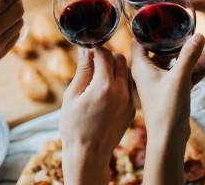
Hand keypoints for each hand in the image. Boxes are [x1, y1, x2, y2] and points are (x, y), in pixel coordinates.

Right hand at [60, 47, 134, 184]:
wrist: (88, 155)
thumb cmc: (74, 126)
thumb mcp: (72, 96)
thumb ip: (82, 70)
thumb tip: (85, 49)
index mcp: (105, 86)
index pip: (105, 54)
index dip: (94, 49)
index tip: (87, 49)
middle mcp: (122, 91)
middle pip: (120, 59)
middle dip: (107, 56)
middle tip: (93, 61)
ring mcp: (129, 101)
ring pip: (127, 71)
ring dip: (115, 68)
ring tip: (99, 75)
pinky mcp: (132, 109)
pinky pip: (129, 86)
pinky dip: (120, 82)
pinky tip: (107, 89)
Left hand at [131, 34, 204, 146]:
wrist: (169, 139)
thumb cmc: (166, 109)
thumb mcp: (179, 78)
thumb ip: (189, 55)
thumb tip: (198, 35)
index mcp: (141, 67)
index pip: (139, 40)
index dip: (148, 29)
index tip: (162, 18)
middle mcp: (147, 73)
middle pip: (160, 50)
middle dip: (176, 41)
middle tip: (189, 29)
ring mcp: (159, 83)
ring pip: (175, 63)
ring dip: (190, 56)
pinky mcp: (171, 93)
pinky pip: (183, 75)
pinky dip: (195, 69)